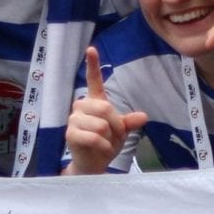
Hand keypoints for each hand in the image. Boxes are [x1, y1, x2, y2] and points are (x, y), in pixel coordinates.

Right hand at [64, 47, 145, 173]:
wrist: (93, 164)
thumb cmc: (105, 144)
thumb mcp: (121, 132)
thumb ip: (129, 122)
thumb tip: (144, 116)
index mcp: (95, 102)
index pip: (93, 80)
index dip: (93, 65)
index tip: (91, 49)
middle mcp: (82, 106)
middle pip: (106, 108)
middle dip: (116, 125)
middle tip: (114, 136)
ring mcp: (74, 119)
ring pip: (101, 124)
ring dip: (109, 137)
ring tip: (104, 143)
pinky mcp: (70, 133)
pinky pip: (93, 136)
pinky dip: (103, 145)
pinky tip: (100, 149)